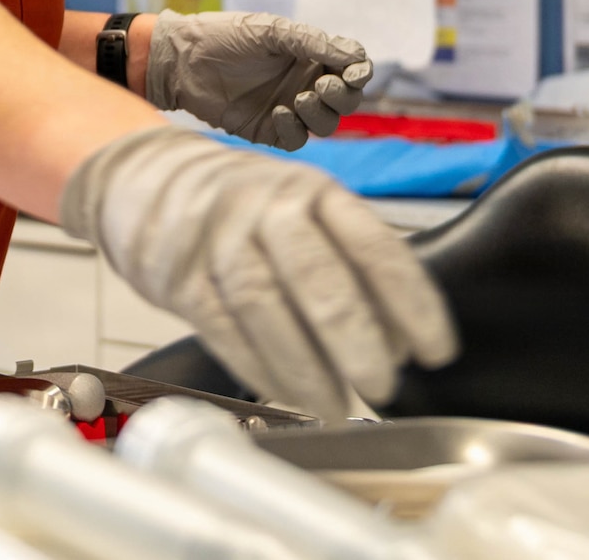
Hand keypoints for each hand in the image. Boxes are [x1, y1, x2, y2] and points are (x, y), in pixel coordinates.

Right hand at [60, 127, 457, 420]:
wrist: (150, 182)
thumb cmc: (248, 211)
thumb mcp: (307, 216)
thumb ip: (353, 270)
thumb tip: (403, 342)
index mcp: (316, 192)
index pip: (374, 246)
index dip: (411, 301)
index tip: (438, 349)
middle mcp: (269, 208)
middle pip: (317, 274)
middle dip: (356, 336)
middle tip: (384, 384)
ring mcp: (219, 239)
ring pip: (266, 305)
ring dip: (306, 365)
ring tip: (338, 406)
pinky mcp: (181, 275)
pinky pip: (223, 327)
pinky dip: (259, 367)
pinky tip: (289, 395)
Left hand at [146, 11, 371, 148]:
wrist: (182, 60)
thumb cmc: (225, 36)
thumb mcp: (271, 31)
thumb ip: (312, 42)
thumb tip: (355, 57)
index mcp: (309, 55)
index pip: (352, 67)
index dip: (360, 71)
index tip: (355, 72)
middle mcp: (304, 82)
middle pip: (346, 100)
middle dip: (342, 95)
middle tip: (321, 85)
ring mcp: (289, 107)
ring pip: (326, 123)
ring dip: (321, 113)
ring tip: (299, 98)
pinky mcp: (269, 130)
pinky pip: (297, 139)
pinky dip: (295, 129)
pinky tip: (278, 113)